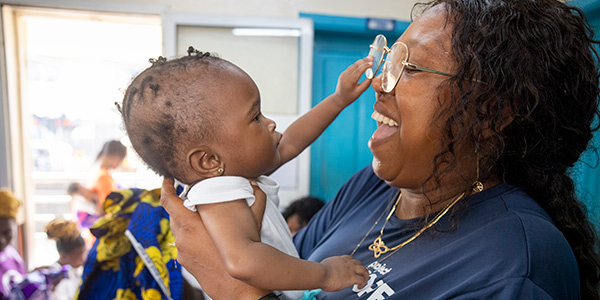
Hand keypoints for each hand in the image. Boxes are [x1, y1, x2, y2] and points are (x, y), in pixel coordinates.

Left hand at [160, 178, 270, 299]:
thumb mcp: (252, 224)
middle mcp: (183, 239)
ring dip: (187, 220)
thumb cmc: (246, 259)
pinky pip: (185, 244)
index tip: (168, 179)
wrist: (242, 293)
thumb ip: (254, 200)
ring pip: (179, 230)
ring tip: (204, 216)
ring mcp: (183, 253)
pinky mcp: (187, 264)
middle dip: (182, 203)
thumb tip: (254, 184)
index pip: (168, 201)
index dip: (165, 187)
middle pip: (174, 214)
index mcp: (192, 227)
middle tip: (194, 194)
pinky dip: (191, 236)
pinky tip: (208, 236)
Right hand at [320, 255, 368, 291]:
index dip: (353, 264)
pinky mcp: (352, 277)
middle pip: (360, 263)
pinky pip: (362, 280)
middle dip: (361, 269)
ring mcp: (351, 270)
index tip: (352, 269)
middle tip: (360, 275)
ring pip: (364, 270)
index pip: (351, 259)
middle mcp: (348, 263)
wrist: (321, 273)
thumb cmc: (321, 271)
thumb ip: (331, 266)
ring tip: (363, 281)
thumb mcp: (327, 264)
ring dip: (365, 276)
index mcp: (341, 259)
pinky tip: (359, 286)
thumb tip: (328, 270)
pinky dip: (363, 283)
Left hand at [332, 56, 373, 107]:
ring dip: (361, 61)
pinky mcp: (343, 73)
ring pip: (353, 65)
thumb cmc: (350, 97)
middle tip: (371, 57)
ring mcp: (343, 74)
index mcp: (349, 81)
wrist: (339, 98)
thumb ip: (366, 84)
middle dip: (364, 61)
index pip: (358, 71)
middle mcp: (345, 76)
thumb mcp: (359, 92)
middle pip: (356, 66)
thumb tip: (372, 76)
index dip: (366, 66)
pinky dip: (357, 64)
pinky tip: (362, 62)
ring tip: (368, 58)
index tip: (372, 63)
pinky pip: (351, 67)